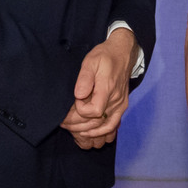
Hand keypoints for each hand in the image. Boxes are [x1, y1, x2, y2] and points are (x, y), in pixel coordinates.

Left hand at [62, 26, 135, 148]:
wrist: (122, 53)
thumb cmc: (105, 57)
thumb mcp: (91, 61)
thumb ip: (84, 78)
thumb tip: (78, 95)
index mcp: (108, 89)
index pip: (94, 111)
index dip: (81, 110)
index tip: (76, 101)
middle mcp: (116, 100)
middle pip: (98, 122)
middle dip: (79, 126)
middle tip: (65, 124)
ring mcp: (120, 105)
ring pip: (106, 127)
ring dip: (90, 133)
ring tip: (75, 131)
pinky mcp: (122, 106)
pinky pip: (114, 125)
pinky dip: (103, 132)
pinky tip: (91, 133)